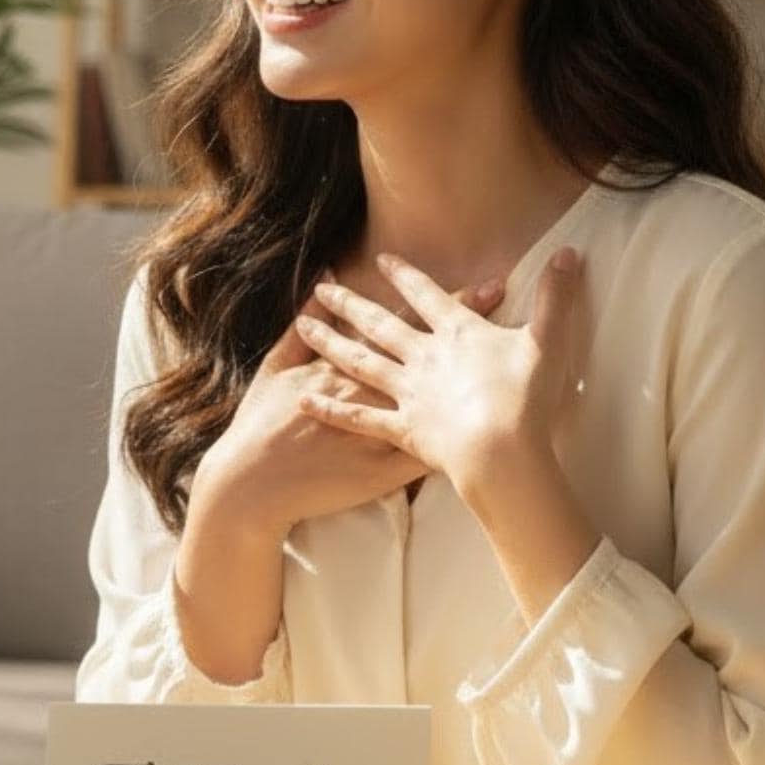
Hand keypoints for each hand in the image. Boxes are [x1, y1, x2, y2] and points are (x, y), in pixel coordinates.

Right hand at [186, 267, 509, 544]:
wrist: (254, 482)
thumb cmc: (260, 424)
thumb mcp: (274, 370)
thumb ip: (299, 331)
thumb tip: (319, 282)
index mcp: (345, 365)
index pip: (403, 324)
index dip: (444, 302)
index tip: (485, 282)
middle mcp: (371, 390)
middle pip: (429, 352)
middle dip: (467, 325)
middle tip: (505, 298)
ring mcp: (383, 430)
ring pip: (440, 399)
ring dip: (473, 379)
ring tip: (510, 361)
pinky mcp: (387, 469)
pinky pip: (432, 455)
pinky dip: (460, 444)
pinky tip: (494, 440)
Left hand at [292, 247, 587, 498]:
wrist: (502, 451)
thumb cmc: (527, 397)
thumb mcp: (549, 341)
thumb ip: (556, 298)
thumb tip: (570, 254)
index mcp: (457, 334)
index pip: (427, 297)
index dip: (405, 277)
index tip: (381, 261)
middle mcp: (424, 357)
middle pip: (380, 325)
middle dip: (350, 304)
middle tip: (321, 287)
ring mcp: (408, 393)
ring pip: (359, 362)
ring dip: (329, 342)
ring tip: (301, 326)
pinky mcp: (401, 429)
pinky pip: (358, 418)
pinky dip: (330, 409)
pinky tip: (304, 400)